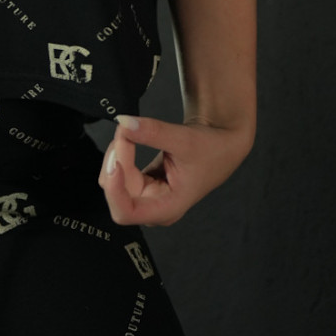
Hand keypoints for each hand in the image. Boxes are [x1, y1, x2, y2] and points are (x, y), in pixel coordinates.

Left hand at [98, 113, 251, 226]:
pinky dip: (120, 152)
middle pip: (116, 193)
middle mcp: (154, 206)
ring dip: (117, 153)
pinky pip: (119, 171)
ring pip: (114, 180)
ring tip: (130, 131)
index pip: (126, 213)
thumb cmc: (211, 149)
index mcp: (167, 208)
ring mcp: (147, 195)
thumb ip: (153, 132)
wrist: (222, 143)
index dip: (114, 191)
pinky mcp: (143, 182)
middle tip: (126, 132)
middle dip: (116, 160)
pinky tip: (130, 138)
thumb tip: (124, 123)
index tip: (116, 163)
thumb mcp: (184, 139)